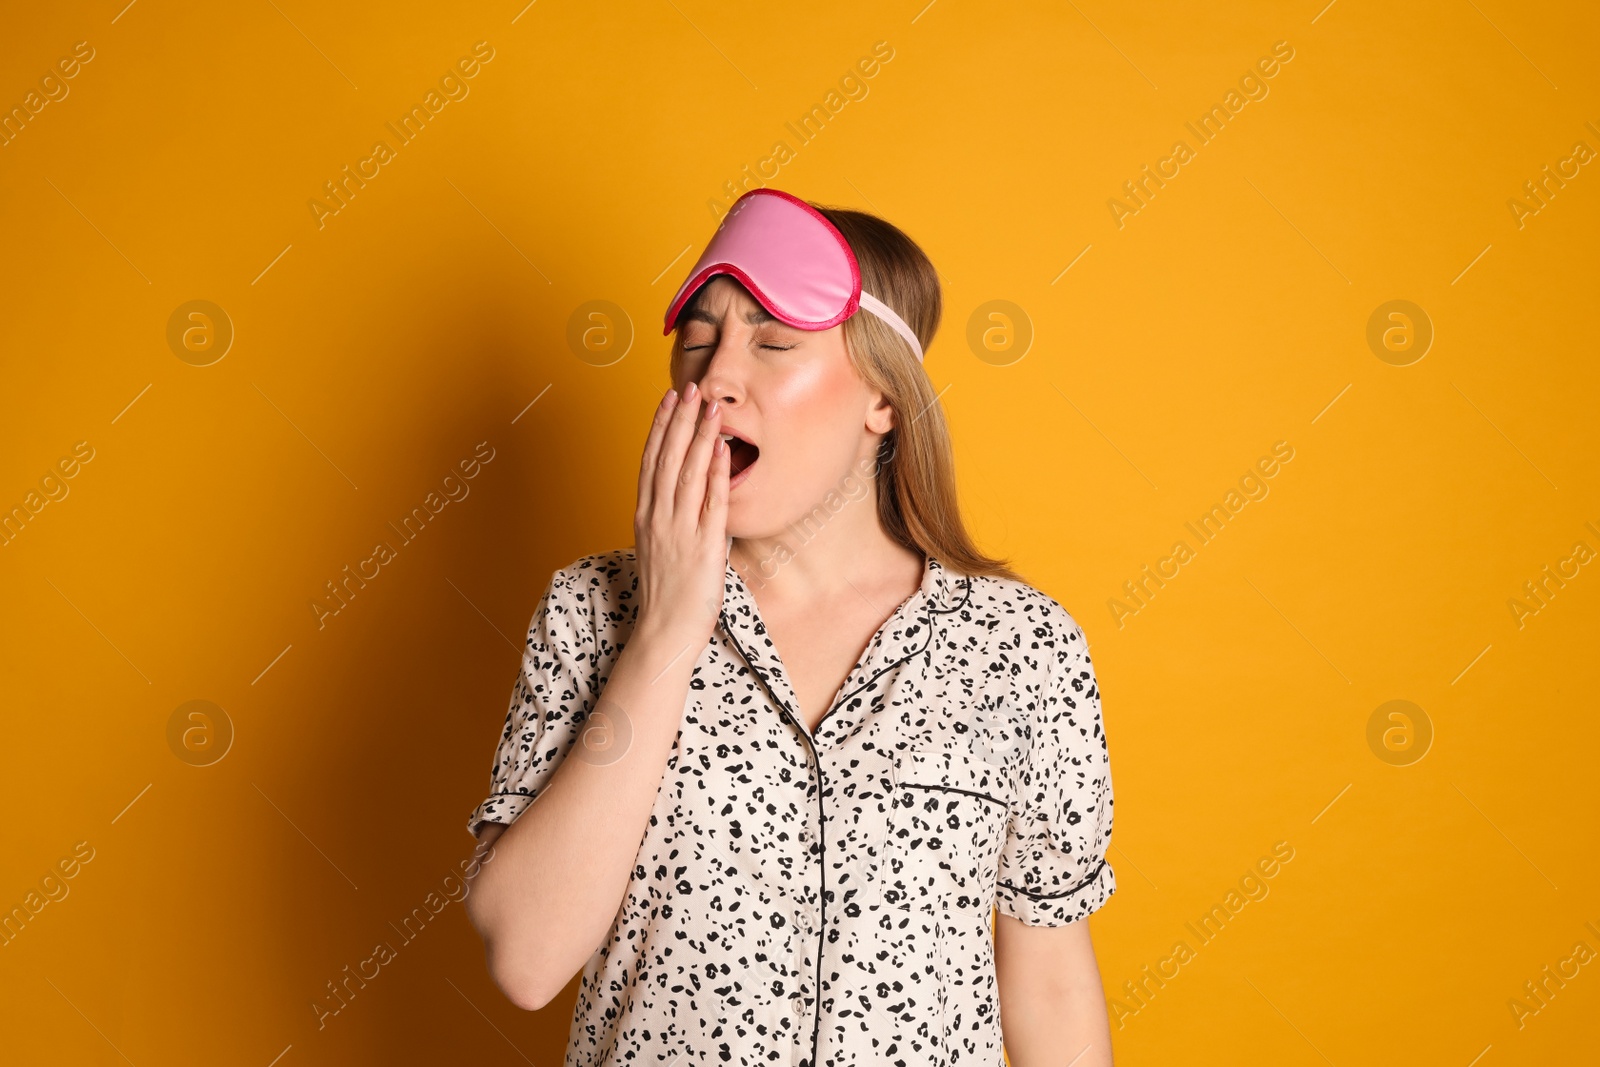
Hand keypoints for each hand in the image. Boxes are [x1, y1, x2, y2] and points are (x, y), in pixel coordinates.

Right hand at [633, 382, 729, 648]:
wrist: (665, 631)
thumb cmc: (666, 593)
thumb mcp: (659, 547)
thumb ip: (667, 518)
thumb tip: (682, 494)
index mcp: (645, 516)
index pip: (651, 460)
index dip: (659, 427)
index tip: (667, 400)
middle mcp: (658, 517)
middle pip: (667, 458)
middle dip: (679, 420)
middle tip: (690, 388)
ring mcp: (679, 530)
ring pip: (688, 473)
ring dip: (699, 436)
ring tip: (710, 407)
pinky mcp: (703, 546)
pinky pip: (711, 501)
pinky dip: (716, 472)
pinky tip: (722, 448)